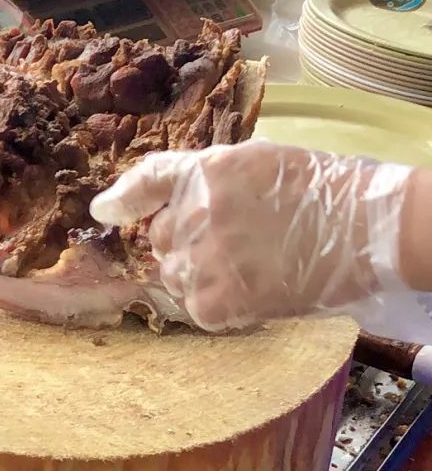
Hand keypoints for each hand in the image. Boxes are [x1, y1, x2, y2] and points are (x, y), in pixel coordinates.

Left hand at [88, 141, 416, 331]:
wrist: (367, 231)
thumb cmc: (326, 194)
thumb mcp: (263, 164)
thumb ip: (210, 179)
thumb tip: (158, 205)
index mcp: (208, 170)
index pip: (149, 180)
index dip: (123, 197)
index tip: (103, 211)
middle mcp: (194, 212)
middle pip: (161, 236)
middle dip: (185, 242)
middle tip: (235, 245)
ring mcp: (200, 258)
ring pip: (173, 274)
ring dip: (199, 276)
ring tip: (250, 268)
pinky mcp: (213, 299)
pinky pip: (194, 307)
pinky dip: (218, 306)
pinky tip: (253, 291)